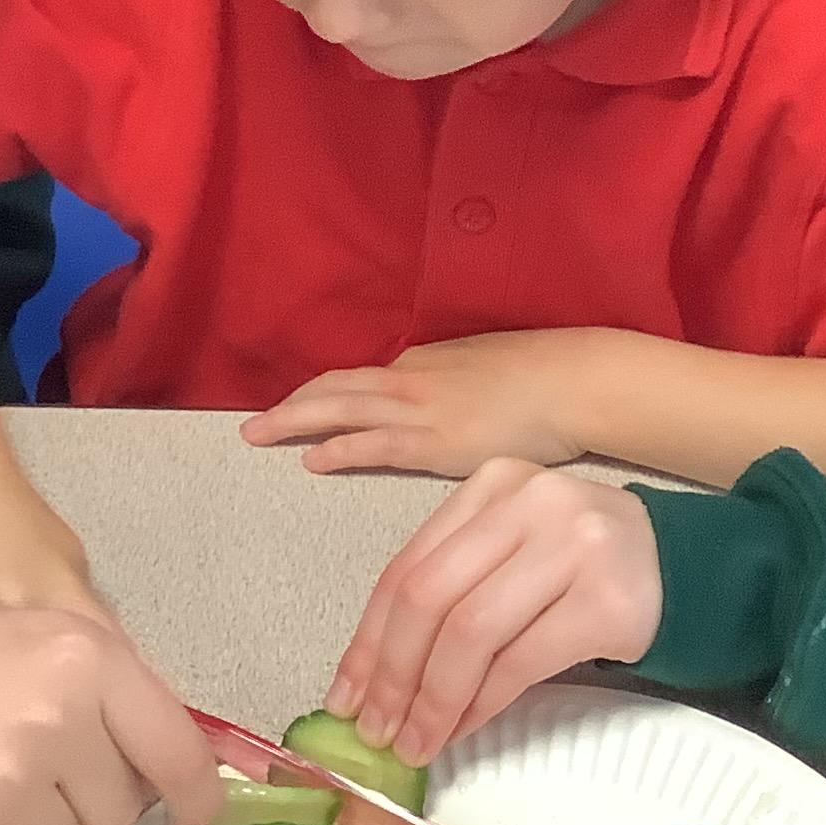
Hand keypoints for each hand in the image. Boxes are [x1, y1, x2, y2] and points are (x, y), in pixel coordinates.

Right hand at [0, 591, 222, 824]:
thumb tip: (160, 770)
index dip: (193, 792)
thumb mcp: (19, 637)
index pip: (174, 746)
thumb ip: (94, 694)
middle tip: (7, 759)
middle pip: (115, 810)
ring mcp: (7, 792)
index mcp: (80, 657)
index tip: (197, 816)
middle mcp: (55, 723)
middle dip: (73, 797)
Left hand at [242, 332, 605, 478]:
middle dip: (290, 405)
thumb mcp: (488, 373)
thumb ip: (456, 389)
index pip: (359, 380)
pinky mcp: (434, 440)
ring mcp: (420, 408)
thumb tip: (445, 408)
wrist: (574, 381)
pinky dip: (338, 448)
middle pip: (334, 388)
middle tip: (251, 426)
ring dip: (294, 421)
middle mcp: (412, 380)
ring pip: (340, 408)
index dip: (321, 394)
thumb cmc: (543, 378)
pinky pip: (372, 443)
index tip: (295, 408)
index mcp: (424, 364)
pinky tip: (313, 459)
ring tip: (258, 436)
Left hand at [325, 459, 663, 766]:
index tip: (344, 697)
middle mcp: (529, 504)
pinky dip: (481, 705)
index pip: (408, 566)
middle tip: (375, 731)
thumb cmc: (581, 566)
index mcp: (493, 485)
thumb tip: (374, 678)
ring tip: (416, 741)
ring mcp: (573, 548)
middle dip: (391, 675)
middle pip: (429, 597)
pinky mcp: (606, 601)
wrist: (686, 567)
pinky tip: (461, 730)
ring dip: (433, 700)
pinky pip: (520, 663)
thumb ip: (450, 589)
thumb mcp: (511, 552)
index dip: (368, 640)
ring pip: (470, 633)